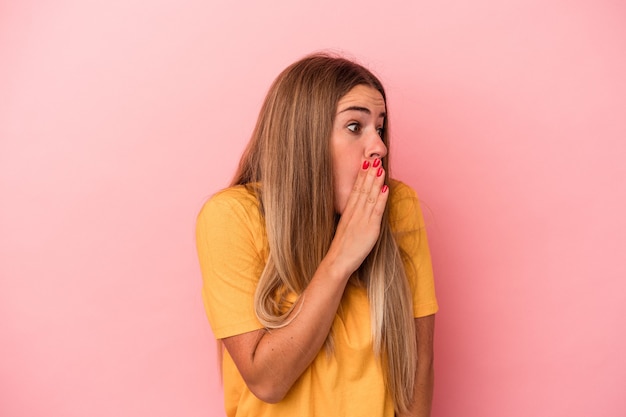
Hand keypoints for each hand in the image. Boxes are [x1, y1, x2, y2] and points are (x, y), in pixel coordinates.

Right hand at [326, 159, 388, 277]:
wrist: (337, 261)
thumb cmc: (340, 249)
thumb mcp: (344, 229)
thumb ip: (351, 219)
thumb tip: (357, 211)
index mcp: (348, 213)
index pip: (355, 190)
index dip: (361, 176)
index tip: (365, 163)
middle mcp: (354, 213)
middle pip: (362, 189)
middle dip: (369, 173)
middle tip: (374, 158)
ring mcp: (362, 219)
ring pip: (370, 196)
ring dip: (375, 180)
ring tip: (380, 167)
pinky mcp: (370, 228)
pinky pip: (376, 210)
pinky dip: (381, 198)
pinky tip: (385, 188)